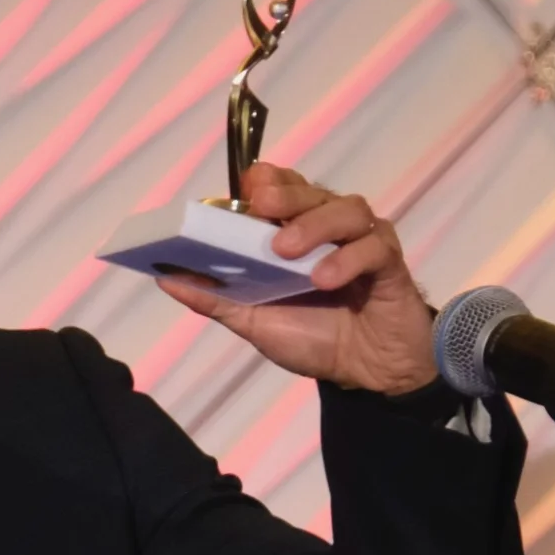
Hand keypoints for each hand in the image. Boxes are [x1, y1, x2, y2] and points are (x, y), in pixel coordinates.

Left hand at [155, 164, 436, 395]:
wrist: (365, 374)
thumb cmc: (313, 337)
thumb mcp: (253, 321)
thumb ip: (215, 298)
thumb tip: (164, 279)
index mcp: (297, 231)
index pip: (283, 187)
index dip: (266, 180)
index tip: (246, 185)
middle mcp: (331, 227)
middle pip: (312, 192)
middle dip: (285, 194)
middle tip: (261, 204)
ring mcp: (364, 241)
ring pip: (346, 210)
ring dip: (314, 226)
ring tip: (286, 252)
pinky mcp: (390, 264)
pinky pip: (374, 247)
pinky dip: (348, 259)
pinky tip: (326, 279)